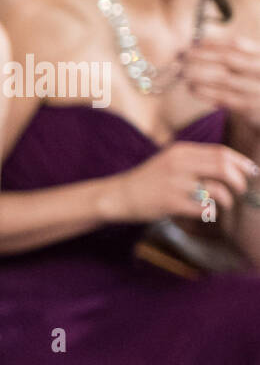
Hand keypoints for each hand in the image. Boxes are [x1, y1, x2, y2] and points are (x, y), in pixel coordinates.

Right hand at [111, 140, 257, 220]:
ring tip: (223, 204)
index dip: (241, 163)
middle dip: (239, 180)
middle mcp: (178, 164)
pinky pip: (203, 208)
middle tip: (241, 190)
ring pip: (217, 189)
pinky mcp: (170, 203)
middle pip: (223, 167)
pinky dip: (211, 212)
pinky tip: (207, 214)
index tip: (251, 172)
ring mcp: (174, 184)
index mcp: (180, 151)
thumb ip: (195, 161)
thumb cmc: (148, 181)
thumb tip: (230, 167)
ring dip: (227, 199)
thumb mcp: (169, 161)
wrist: (118, 195)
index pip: (221, 152)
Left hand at [182, 35, 259, 135]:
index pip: (235, 44)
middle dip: (202, 56)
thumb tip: (195, 44)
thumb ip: (228, 53)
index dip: (212, 43)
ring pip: (223, 78)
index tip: (193, 43)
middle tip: (182, 56)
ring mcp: (256, 88)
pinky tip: (191, 88)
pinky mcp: (248, 106)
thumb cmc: (250, 80)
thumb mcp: (246, 64)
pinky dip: (205, 92)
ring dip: (199, 74)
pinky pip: (223, 97)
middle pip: (227, 59)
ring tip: (182, 72)